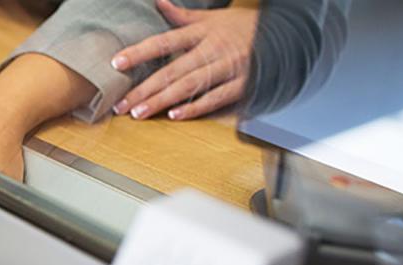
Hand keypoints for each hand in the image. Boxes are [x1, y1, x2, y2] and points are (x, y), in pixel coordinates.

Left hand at [110, 0, 258, 120]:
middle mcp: (212, 50)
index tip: (117, 63)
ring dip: (163, 101)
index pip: (164, 42)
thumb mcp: (211, 17)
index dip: (140, 52)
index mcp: (202, 33)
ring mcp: (227, 68)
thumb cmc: (242, 27)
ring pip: (190, 86)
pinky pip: (215, 98)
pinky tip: (175, 115)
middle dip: (145, 89)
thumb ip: (181, 15)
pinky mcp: (242, 84)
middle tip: (123, 103)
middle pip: (173, 70)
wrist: (284, 35)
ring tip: (139, 113)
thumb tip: (157, 2)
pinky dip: (195, 107)